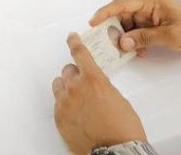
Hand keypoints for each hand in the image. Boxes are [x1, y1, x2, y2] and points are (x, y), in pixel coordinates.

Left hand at [51, 32, 147, 154]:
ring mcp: (65, 103)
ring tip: (77, 98)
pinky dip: (64, 104)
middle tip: (84, 84)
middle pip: (68, 70)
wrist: (115, 151)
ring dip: (67, 87)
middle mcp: (75, 88)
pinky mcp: (59, 117)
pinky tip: (75, 112)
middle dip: (76, 74)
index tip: (71, 37)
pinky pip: (57, 103)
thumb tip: (95, 87)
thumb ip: (102, 86)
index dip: (74, 43)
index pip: (80, 53)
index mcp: (93, 79)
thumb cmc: (122, 128)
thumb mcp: (117, 98)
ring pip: (59, 85)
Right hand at [89, 0, 180, 55]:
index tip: (92, 24)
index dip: (104, 13)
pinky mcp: (153, 21)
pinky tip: (140, 52)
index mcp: (148, 0)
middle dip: (114, 30)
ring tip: (127, 52)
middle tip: (108, 46)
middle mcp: (146, 2)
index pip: (120, 4)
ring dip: (126, 38)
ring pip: (128, 24)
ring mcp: (150, 12)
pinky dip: (135, 40)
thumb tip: (121, 42)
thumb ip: (143, 38)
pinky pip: (137, 29)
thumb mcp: (168, 36)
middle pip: (121, 14)